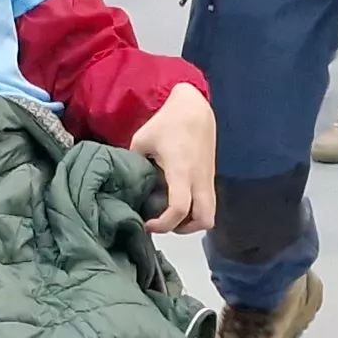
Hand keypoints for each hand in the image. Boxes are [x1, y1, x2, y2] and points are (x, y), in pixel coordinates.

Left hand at [128, 85, 215, 235]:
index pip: (180, 209)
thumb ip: (134, 164)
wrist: (195, 108)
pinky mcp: (210, 177)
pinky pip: (208, 204)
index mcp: (181, 171)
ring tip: (171, 215)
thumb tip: (126, 184)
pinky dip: (196, 211)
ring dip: (193, 223)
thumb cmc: (167, 122)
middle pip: (204, 220)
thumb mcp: (142, 140)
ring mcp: (208, 179)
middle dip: (184, 229)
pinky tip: (177, 201)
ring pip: (210, 215)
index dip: (164, 224)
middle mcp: (199, 179)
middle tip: (164, 222)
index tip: (148, 223)